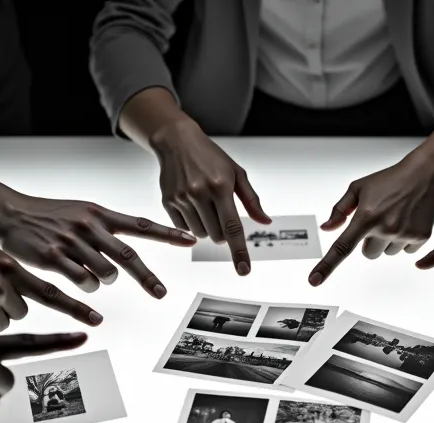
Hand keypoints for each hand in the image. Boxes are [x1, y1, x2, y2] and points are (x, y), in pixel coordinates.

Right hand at [0, 195, 195, 296]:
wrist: (10, 213)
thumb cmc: (48, 215)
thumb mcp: (81, 211)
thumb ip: (105, 227)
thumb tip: (127, 249)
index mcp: (99, 214)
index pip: (140, 225)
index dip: (167, 233)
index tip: (190, 240)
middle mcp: (89, 227)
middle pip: (127, 257)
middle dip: (147, 277)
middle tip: (161, 293)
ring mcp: (71, 242)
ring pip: (104, 275)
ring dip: (104, 283)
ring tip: (91, 277)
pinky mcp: (53, 257)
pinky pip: (80, 282)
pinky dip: (85, 288)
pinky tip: (78, 282)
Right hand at [152, 120, 269, 274]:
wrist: (176, 141)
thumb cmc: (210, 156)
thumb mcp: (236, 173)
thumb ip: (251, 200)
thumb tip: (265, 221)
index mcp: (221, 186)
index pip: (233, 226)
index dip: (239, 251)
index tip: (244, 271)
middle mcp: (200, 193)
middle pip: (217, 235)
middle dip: (223, 232)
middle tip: (221, 212)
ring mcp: (182, 198)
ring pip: (201, 235)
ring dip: (207, 228)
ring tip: (205, 206)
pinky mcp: (168, 201)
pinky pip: (183, 229)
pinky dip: (191, 224)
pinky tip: (192, 205)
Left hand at [308, 156, 433, 286]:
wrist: (425, 174)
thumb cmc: (389, 180)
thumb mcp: (358, 188)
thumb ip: (340, 210)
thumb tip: (327, 228)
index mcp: (366, 216)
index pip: (342, 246)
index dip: (326, 266)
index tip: (315, 281)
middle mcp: (385, 227)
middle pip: (369, 254)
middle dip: (371, 241)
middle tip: (380, 220)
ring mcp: (403, 233)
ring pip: (387, 253)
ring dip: (388, 241)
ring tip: (396, 217)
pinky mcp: (420, 236)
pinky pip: (406, 251)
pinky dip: (405, 240)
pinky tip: (408, 221)